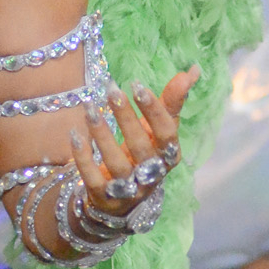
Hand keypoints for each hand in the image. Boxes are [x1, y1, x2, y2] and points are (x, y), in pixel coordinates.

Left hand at [68, 67, 198, 216]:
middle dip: (126, 117)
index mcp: (168, 156)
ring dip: (102, 134)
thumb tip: (192, 70)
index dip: (155, 111)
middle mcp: (150, 174)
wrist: (118, 198)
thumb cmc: (141, 154)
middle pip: (140, 146)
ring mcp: (128, 189)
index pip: (167, 134)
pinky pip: (93, 179)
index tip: (138, 86)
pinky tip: (75, 134)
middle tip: (112, 90)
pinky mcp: (104, 198)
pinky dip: (84, 157)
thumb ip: (171, 102)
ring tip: (90, 109)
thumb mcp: (156, 130)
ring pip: (116, 163)